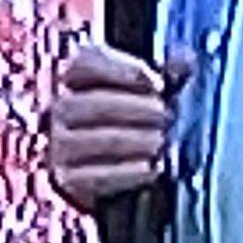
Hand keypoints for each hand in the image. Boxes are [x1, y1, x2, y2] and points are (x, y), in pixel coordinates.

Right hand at [45, 37, 187, 208]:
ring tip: (159, 141)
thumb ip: (167, 75)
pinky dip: (124, 173)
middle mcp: (57, 112)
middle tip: (162, 115)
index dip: (119, 68)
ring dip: (129, 140)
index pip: (83, 61)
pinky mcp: (66, 181)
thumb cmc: (138, 125)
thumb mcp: (152, 93)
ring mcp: (57, 147)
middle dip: (128, 108)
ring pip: (85, 140)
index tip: (156, 82)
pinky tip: (150, 169)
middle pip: (81, 102)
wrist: (121, 178)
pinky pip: (90, 176)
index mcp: (77, 80)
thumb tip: (185, 62)